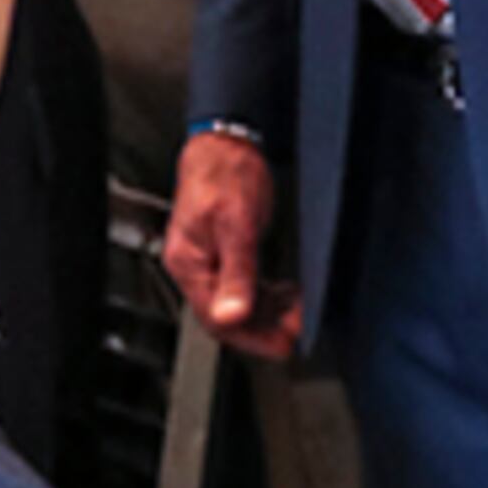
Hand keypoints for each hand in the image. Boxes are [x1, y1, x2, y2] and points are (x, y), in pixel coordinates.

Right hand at [164, 132, 297, 359]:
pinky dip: (267, 294)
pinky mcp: (225, 251)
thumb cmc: (224, 174)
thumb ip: (237, 272)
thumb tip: (232, 315)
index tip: (282, 345)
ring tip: (297, 315)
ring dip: (268, 313)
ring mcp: (210, 260)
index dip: (251, 337)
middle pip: (227, 315)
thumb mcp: (237, 224)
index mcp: (190, 264)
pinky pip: (245, 284)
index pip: (216, 319)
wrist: (225, 142)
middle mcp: (196, 266)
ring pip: (238, 302)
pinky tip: (288, 295)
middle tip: (294, 336)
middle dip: (263, 329)